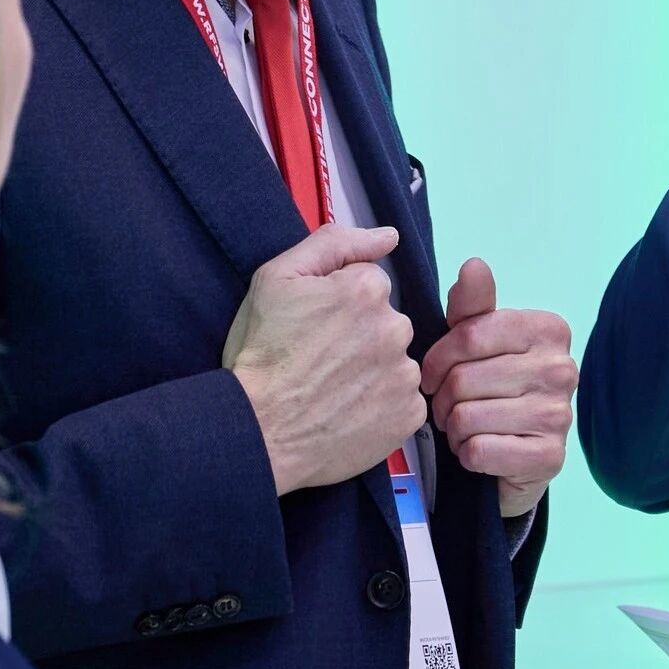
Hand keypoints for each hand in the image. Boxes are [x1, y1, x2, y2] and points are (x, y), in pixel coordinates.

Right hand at [224, 225, 423, 496]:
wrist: (259, 432)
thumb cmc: (261, 355)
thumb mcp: (276, 279)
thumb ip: (334, 243)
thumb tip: (387, 235)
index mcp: (366, 289)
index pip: (367, 283)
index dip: (336, 303)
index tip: (313, 327)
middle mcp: (395, 328)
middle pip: (384, 321)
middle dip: (359, 335)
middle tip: (320, 361)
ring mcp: (405, 374)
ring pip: (394, 360)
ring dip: (372, 370)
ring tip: (332, 389)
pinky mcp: (408, 415)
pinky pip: (402, 399)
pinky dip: (381, 404)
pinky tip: (348, 411)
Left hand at [419, 259, 575, 516]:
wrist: (521, 454)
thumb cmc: (495, 388)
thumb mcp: (479, 340)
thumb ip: (473, 305)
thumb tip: (474, 265)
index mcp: (547, 329)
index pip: (468, 334)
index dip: (437, 358)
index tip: (434, 374)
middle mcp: (562, 368)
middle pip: (463, 379)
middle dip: (444, 399)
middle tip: (451, 407)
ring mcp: (559, 415)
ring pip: (466, 417)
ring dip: (454, 428)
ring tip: (467, 427)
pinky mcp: (549, 456)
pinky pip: (479, 451)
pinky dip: (468, 454)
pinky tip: (482, 449)